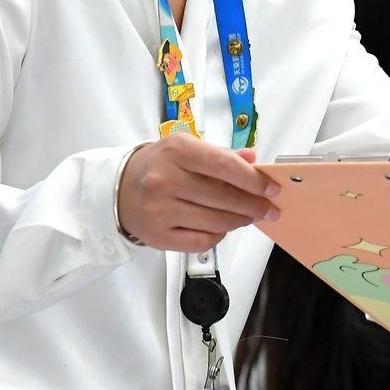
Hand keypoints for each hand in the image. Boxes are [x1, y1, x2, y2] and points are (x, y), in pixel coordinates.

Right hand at [117, 133, 279, 252]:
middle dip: (253, 205)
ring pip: (215, 222)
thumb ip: (221, 155)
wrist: (119, 189)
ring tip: (249, 216)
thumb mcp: (187, 148)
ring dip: (240, 221)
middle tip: (268, 208)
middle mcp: (165, 180)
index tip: (270, 188)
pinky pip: (202, 241)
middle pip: (223, 197)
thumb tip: (252, 161)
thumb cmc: (158, 166)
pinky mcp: (158, 236)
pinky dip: (219, 235)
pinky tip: (223, 227)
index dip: (253, 180)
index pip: (224, 166)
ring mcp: (159, 210)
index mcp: (176, 152)